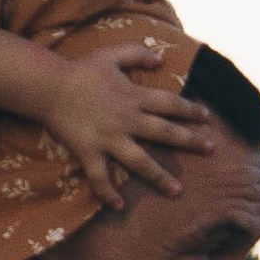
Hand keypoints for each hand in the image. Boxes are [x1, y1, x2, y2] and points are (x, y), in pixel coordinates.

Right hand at [35, 44, 212, 206]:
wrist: (49, 87)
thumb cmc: (81, 71)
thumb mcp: (111, 54)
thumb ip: (137, 53)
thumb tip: (161, 58)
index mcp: (134, 97)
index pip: (170, 104)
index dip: (191, 110)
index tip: (207, 118)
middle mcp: (126, 120)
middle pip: (165, 133)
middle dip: (190, 142)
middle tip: (211, 150)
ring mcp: (109, 139)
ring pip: (140, 162)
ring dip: (160, 177)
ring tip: (177, 190)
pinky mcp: (90, 153)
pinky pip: (100, 177)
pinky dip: (107, 193)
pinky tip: (118, 206)